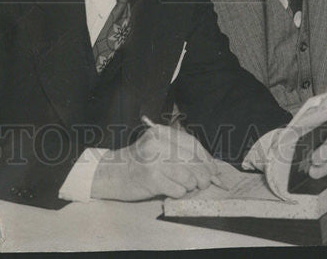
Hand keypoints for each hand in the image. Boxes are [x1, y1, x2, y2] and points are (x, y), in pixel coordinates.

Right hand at [90, 124, 219, 200]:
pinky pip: (178, 190)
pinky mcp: (151, 179)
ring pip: (188, 178)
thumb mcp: (158, 148)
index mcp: (161, 132)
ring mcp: (154, 161)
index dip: (206, 158)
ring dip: (190, 186)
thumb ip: (181, 152)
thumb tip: (210, 167)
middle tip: (205, 183)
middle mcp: (158, 144)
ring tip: (182, 185)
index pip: (192, 144)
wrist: (112, 172)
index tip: (214, 169)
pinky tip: (170, 190)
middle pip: (193, 161)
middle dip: (204, 175)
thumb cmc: (139, 161)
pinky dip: (178, 193)